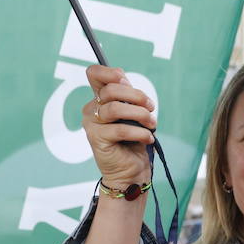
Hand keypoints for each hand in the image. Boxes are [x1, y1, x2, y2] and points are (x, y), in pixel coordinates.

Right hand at [83, 63, 155, 186]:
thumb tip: (125, 79)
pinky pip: (121, 129)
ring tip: (151, 124)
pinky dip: (140, 133)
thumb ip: (128, 96)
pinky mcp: (96, 139)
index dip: (110, 72)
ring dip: (140, 114)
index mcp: (99, 99)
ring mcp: (91, 124)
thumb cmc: (134, 141)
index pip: (94, 74)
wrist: (131, 170)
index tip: (126, 80)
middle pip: (110, 89)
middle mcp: (91, 109)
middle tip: (151, 107)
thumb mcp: (134, 114)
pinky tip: (148, 138)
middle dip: (137, 96)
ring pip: (115, 108)